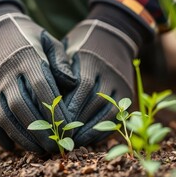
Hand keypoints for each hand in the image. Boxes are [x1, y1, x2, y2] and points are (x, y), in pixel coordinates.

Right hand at [0, 2, 75, 153]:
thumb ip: (61, 60)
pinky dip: (2, 137)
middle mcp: (7, 74)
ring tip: (40, 150)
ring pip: (6, 117)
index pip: (41, 88)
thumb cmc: (29, 38)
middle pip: (22, 107)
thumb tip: (73, 83)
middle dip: (40, 130)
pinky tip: (15, 148)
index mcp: (27, 59)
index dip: (55, 110)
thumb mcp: (48, 40)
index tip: (69, 126)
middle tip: (56, 146)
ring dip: (23, 137)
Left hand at [63, 2, 145, 146]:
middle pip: (95, 102)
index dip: (69, 106)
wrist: (114, 34)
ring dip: (91, 130)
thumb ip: (57, 69)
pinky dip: (103, 129)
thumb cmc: (80, 45)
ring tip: (73, 142)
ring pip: (108, 112)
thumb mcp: (65, 48)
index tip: (54, 121)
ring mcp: (121, 84)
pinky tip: (88, 138)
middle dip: (77, 122)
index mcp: (91, 59)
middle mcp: (109, 72)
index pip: (82, 86)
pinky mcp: (128, 93)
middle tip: (60, 137)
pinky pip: (117, 116)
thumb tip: (47, 93)